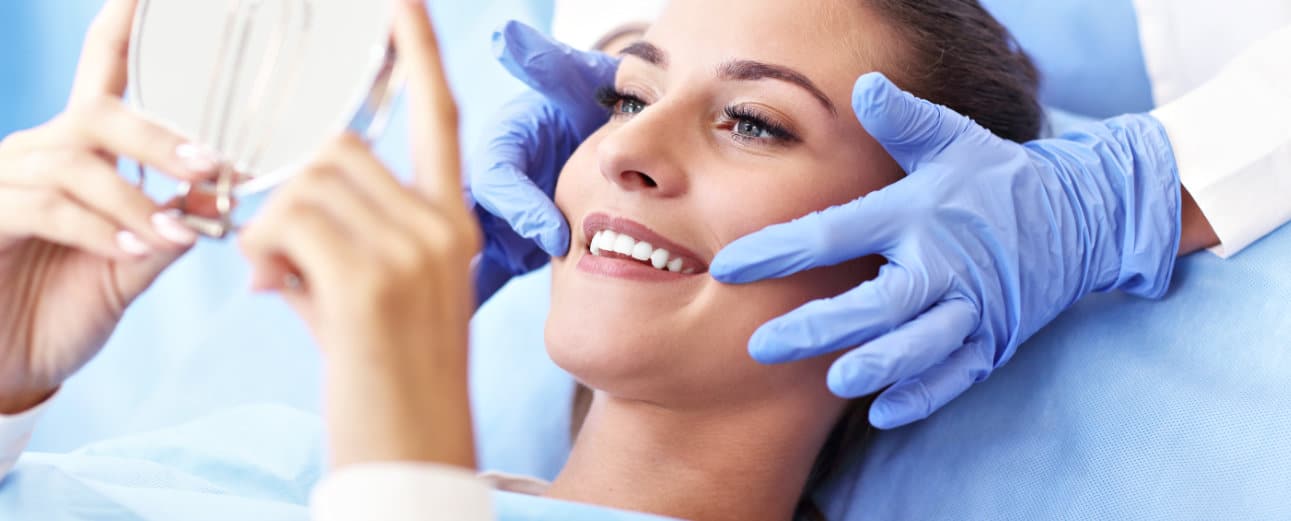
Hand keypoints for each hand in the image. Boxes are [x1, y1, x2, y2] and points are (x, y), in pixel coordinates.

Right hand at [0, 0, 216, 413]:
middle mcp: (38, 154)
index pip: (104, 77)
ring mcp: (4, 182)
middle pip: (100, 114)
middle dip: (161, 138)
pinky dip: (100, 228)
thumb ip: (170, 227)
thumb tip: (221, 195)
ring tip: (176, 234)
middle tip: (212, 166)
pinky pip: (47, 206)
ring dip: (136, 199)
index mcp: (81, 154)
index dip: (121, 28)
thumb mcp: (131, 267)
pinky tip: (134, 250)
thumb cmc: (63, 311)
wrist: (6, 368)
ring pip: (77, 161)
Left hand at [239, 0, 478, 468]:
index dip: (419, 55)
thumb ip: (337, 240)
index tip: (402, 2)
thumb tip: (271, 212)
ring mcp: (414, 248)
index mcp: (451, 225)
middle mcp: (442, 226)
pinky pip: (288, 220)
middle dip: (292, 191)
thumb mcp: (376, 300)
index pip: (437, 119)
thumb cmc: (389, 383)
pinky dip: (262, 251)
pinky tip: (272, 291)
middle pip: (338, 149)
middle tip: (277, 255)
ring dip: (271, 227)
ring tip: (279, 284)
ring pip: (307, 182)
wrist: (413, 455)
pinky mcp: (372, 277)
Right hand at [468, 22, 617, 302]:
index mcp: (501, 145)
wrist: (597, 137)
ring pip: (462, 255)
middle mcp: (486, 184)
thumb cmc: (585, 106)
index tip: (555, 234)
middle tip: (487, 297)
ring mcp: (491, 220)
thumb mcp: (573, 85)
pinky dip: (468, 302)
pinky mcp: (502, 250)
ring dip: (460, 287)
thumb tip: (509, 37)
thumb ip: (549, 66)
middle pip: (466, 222)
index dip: (522, 206)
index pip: (499, 178)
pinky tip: (453, 339)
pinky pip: (479, 278)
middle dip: (476, 259)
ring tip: (451, 327)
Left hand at [712, 73, 1180, 428]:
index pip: (837, 232)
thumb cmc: (997, 176)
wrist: (1083, 214)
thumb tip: (864, 85)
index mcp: (918, 213)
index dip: (780, 251)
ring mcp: (974, 307)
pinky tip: (885, 412)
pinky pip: (959, 375)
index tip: (728, 267)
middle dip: (820, 326)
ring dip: (881, 364)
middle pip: (879, 302)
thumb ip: (904, 120)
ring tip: (835, 382)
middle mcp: (945, 263)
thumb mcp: (953, 139)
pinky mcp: (995, 340)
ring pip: (923, 344)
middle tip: (762, 346)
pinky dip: (926, 395)